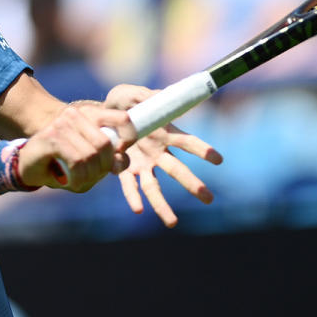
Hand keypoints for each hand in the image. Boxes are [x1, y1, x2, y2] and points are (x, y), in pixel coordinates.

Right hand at [17, 102, 134, 191]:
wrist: (27, 165)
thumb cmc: (62, 164)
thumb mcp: (90, 163)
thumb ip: (111, 161)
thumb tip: (121, 163)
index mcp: (91, 114)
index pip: (123, 118)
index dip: (129, 137)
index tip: (120, 154)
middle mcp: (76, 114)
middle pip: (105, 144)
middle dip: (103, 167)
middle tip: (93, 176)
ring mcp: (62, 124)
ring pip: (90, 154)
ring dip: (88, 176)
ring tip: (79, 180)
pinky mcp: (52, 137)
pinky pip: (76, 161)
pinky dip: (77, 177)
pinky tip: (70, 181)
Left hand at [105, 84, 222, 227]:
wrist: (98, 115)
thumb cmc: (121, 102)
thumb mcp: (131, 93)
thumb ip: (145, 96)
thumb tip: (161, 96)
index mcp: (164, 133)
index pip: (186, 142)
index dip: (201, 149)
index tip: (218, 159)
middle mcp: (156, 152)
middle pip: (177, 170)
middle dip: (192, 184)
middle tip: (209, 198)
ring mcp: (141, 164)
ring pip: (154, 187)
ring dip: (163, 205)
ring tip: (173, 223)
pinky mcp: (124, 170)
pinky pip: (129, 186)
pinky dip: (132, 197)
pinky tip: (138, 209)